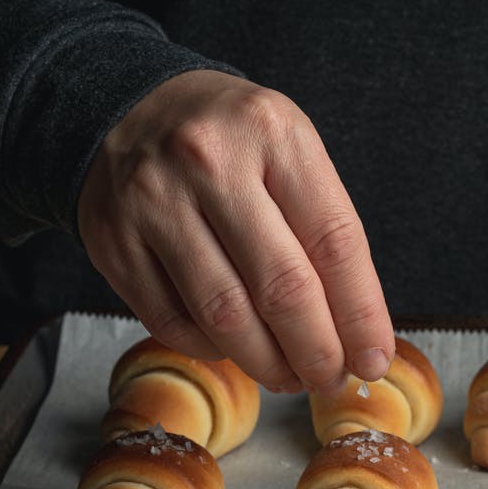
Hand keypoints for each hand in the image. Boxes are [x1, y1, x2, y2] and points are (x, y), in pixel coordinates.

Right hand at [77, 69, 394, 394]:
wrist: (128, 109)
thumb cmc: (229, 144)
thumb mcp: (287, 152)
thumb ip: (322, 230)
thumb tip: (357, 335)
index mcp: (272, 133)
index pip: (334, 242)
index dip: (360, 315)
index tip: (373, 358)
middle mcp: (209, 162)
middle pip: (281, 288)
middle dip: (317, 351)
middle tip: (331, 378)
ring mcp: (154, 203)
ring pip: (224, 316)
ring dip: (266, 362)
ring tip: (289, 375)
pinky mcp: (114, 243)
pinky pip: (173, 322)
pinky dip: (212, 349)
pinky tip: (233, 348)